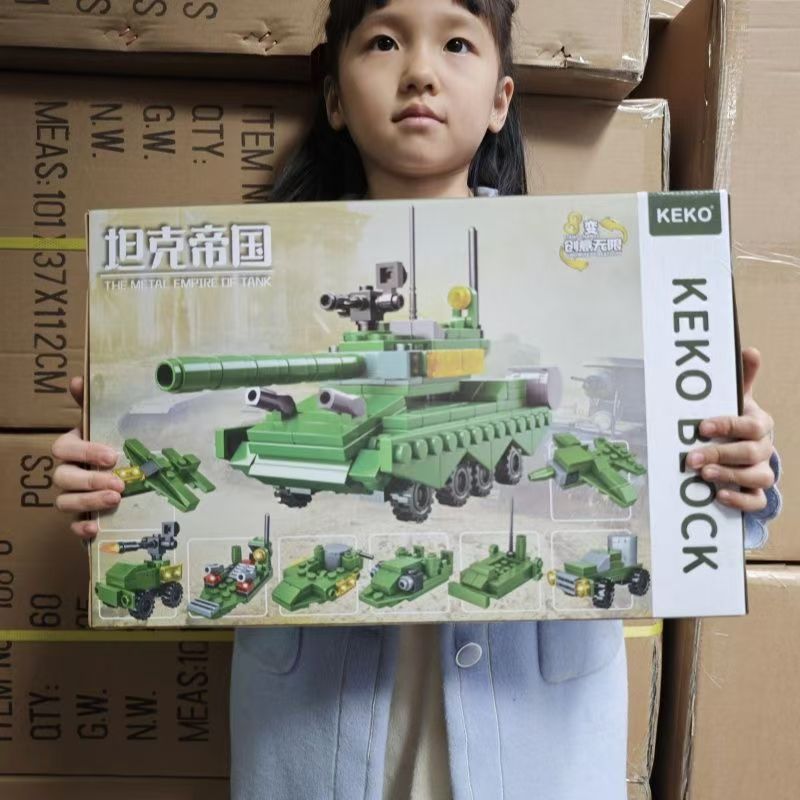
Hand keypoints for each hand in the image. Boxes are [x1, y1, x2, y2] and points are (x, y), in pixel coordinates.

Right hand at [52, 377, 124, 538]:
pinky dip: (80, 529)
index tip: (112, 456)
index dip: (86, 452)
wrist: (121, 470)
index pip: (64, 448)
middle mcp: (66, 472)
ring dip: (88, 502)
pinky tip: (95, 528)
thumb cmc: (109, 443)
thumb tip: (78, 379)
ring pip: (65, 501)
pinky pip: (71, 525)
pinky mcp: (79, 516)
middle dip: (90, 481)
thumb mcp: (102, 422)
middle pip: (63, 477)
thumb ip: (90, 403)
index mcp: (71, 448)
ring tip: (115, 500)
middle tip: (118, 483)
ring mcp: (70, 495)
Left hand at [686, 347, 774, 511]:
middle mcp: (763, 448)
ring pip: (758, 477)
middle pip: (750, 453)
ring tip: (704, 476)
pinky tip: (719, 497)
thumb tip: (750, 349)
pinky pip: (756, 501)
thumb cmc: (736, 421)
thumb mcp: (736, 399)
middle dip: (720, 455)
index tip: (702, 427)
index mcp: (758, 424)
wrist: (744, 449)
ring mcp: (762, 471)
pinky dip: (740, 501)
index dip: (727, 426)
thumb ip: (741, 378)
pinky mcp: (756, 492)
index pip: (749, 425)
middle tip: (692, 458)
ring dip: (730, 477)